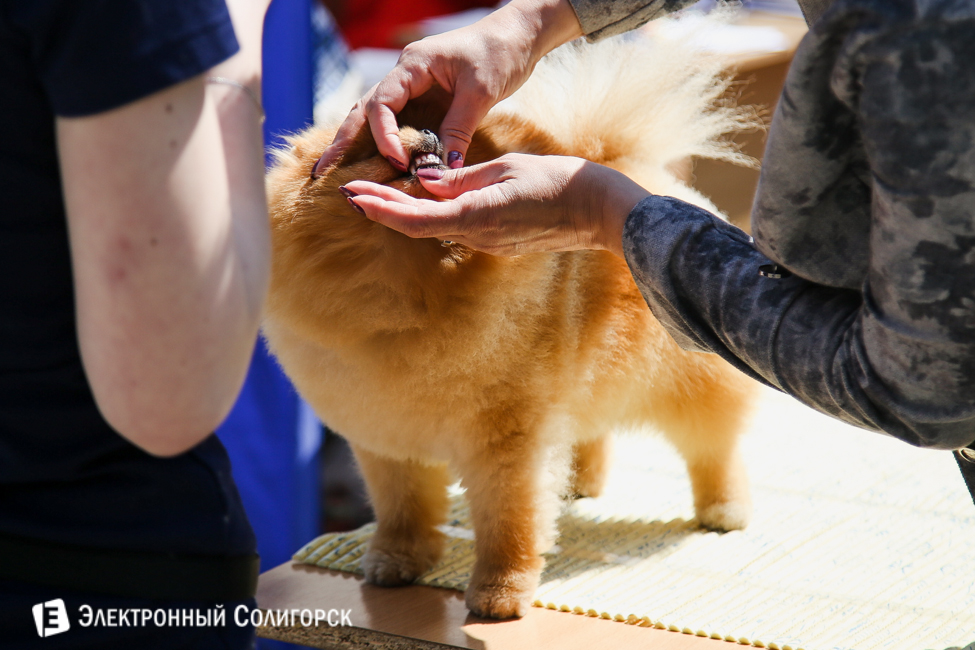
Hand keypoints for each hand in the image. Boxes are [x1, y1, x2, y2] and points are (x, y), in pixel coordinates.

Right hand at [312, 0, 582, 176]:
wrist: (516, 35)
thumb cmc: (499, 54)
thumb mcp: (480, 92)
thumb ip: (458, 129)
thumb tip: (442, 169)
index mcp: (412, 66)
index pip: (382, 104)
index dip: (384, 136)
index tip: (397, 161)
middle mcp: (404, 76)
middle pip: (363, 111)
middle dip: (343, 142)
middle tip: (322, 172)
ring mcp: (411, 88)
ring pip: (373, 118)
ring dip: (355, 144)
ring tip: (333, 172)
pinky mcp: (423, 100)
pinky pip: (395, 124)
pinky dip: (381, 144)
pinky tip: (370, 166)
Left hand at [343, 153, 650, 257]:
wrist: (598, 212)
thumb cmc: (556, 181)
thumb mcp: (505, 169)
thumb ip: (462, 178)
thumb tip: (425, 183)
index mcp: (476, 217)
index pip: (416, 219)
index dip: (381, 210)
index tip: (353, 197)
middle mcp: (477, 237)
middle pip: (418, 225)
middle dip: (383, 209)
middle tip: (351, 192)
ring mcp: (488, 243)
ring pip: (435, 227)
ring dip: (404, 212)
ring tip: (374, 193)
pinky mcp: (498, 242)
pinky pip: (456, 228)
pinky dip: (432, 215)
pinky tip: (420, 202)